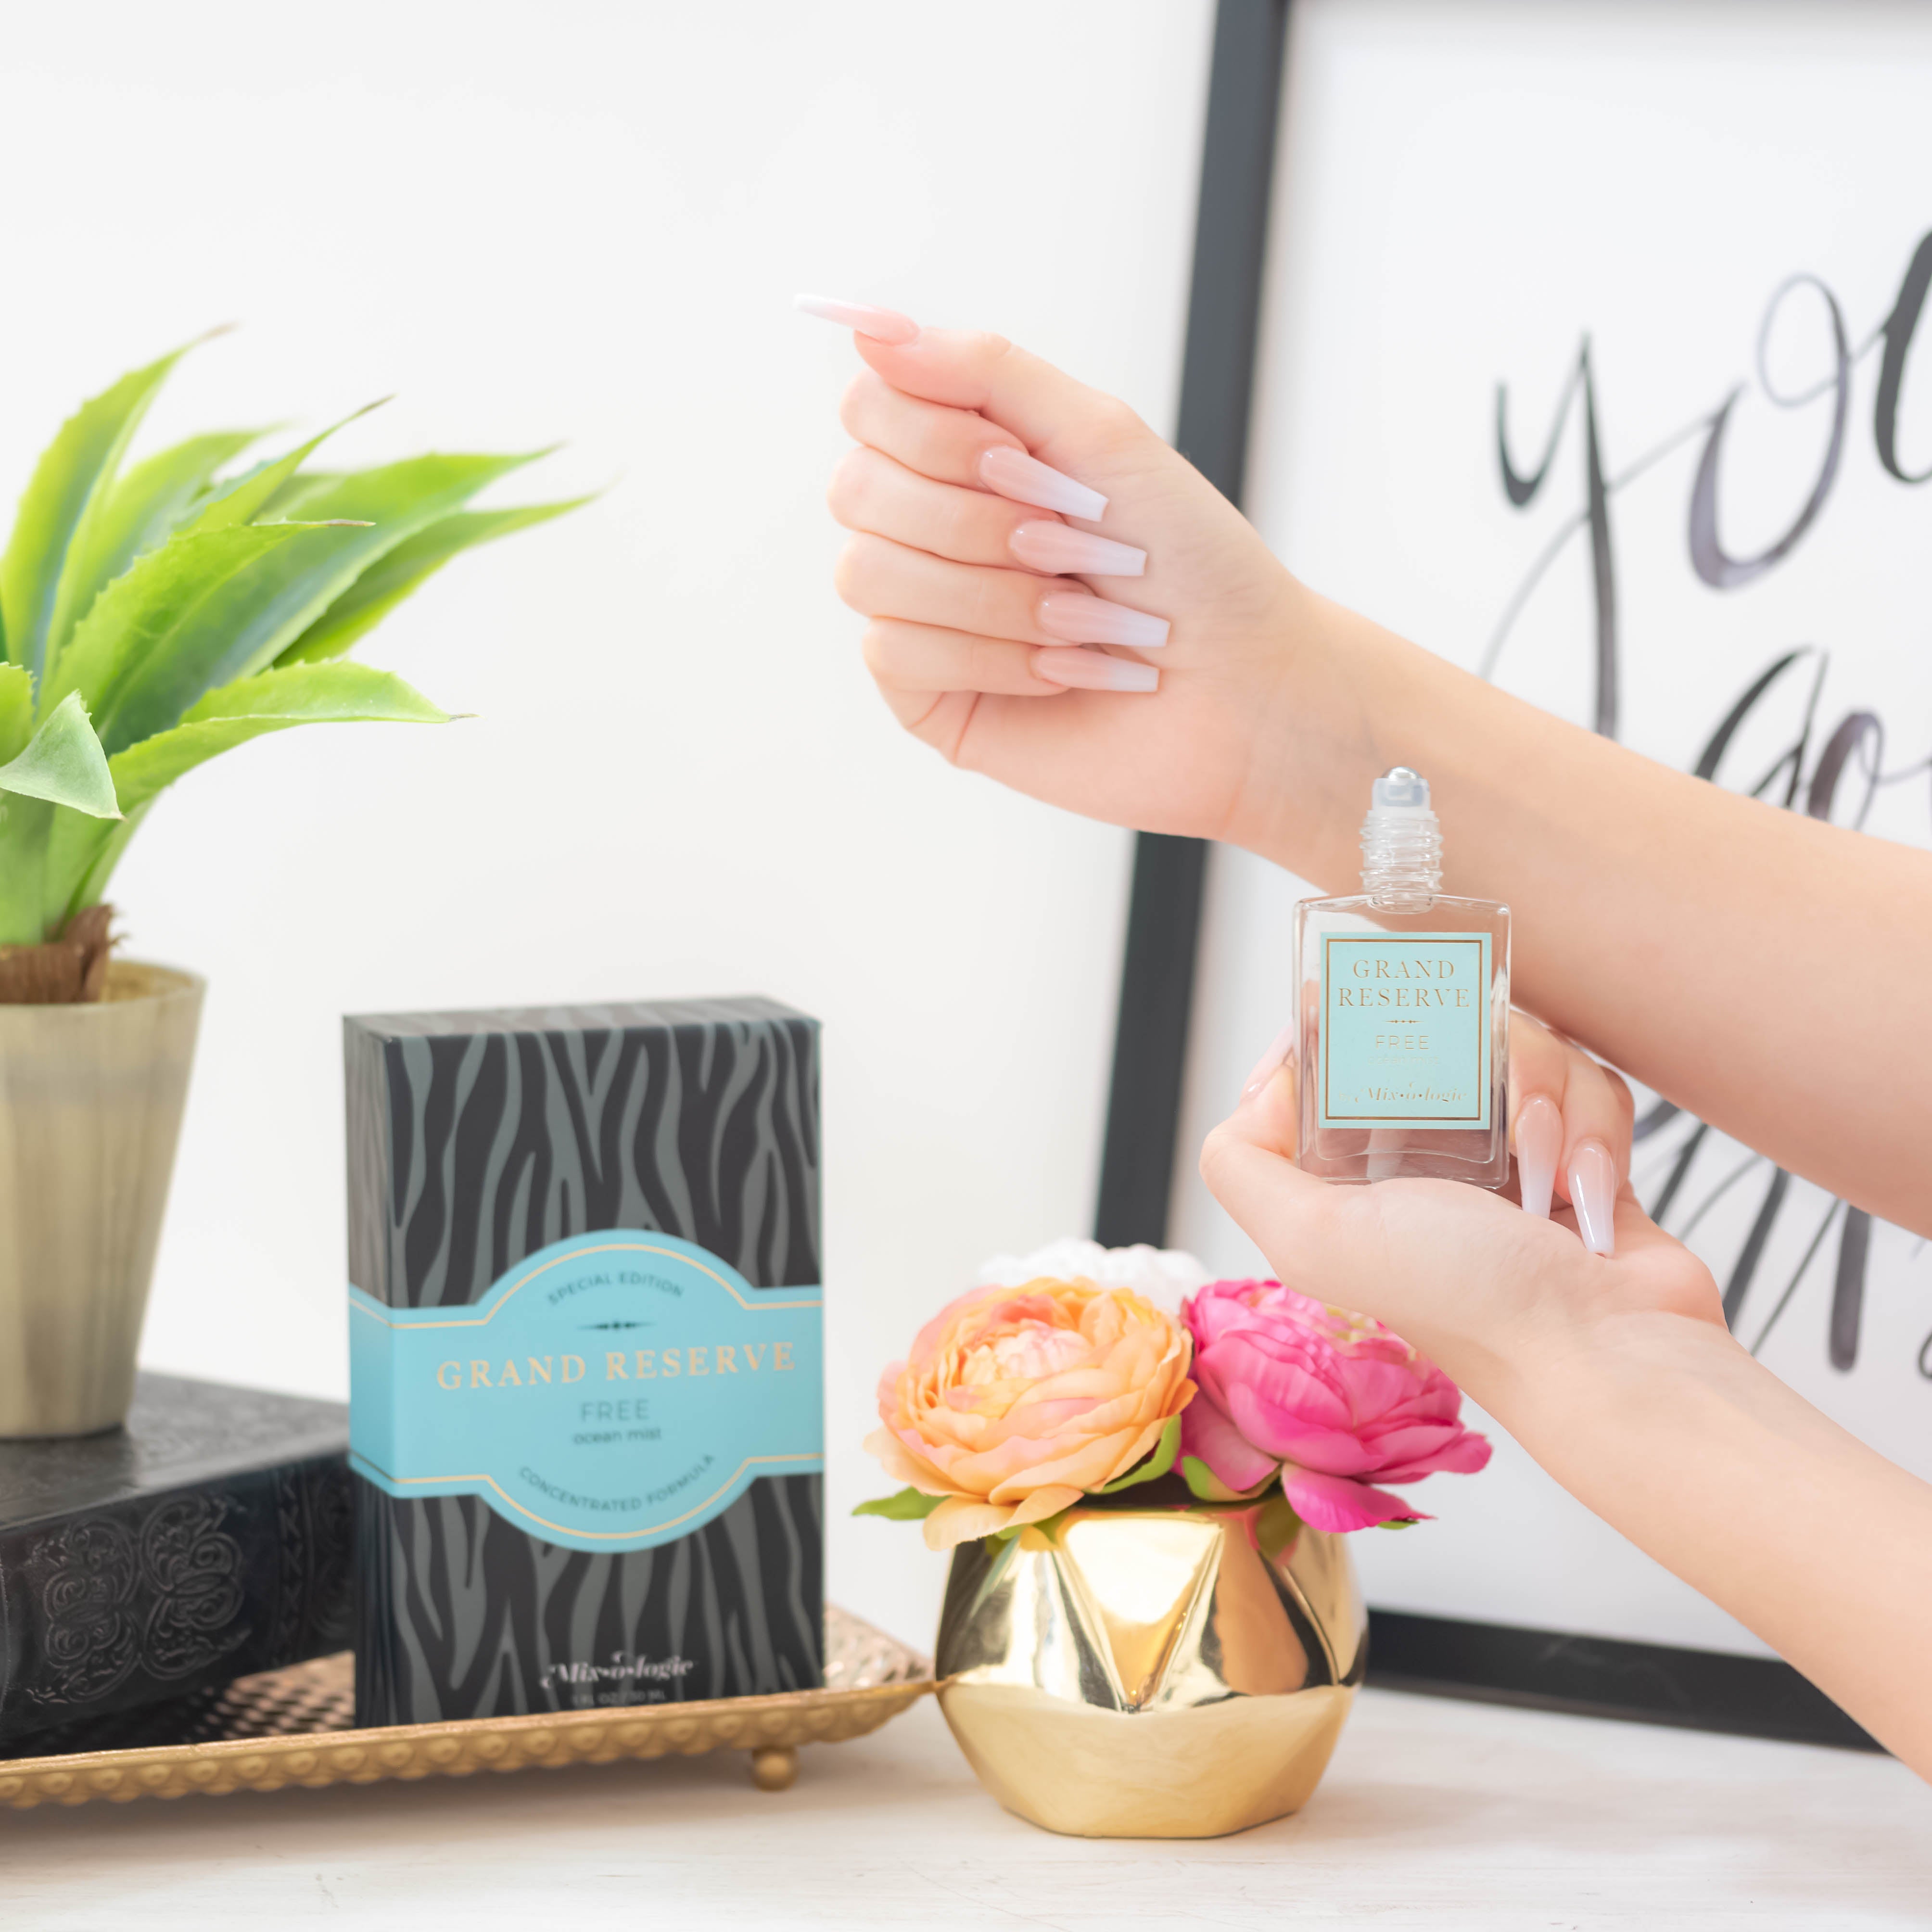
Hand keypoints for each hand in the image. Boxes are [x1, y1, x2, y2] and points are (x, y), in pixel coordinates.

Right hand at [816, 303, 1310, 845]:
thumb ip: (986, 370)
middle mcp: (927, 528)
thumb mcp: (1100, 436)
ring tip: (1081, 616)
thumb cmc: (1191, 566)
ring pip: (868, 573)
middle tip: (1071, 546)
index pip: (870, 407)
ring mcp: (919, 613)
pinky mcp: (924, 695)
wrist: (1242, 688)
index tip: (1023, 459)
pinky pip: (895, 652)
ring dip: (993, 595)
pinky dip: (992, 656)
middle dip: (978, 520)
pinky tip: (1060, 669)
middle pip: (854, 488)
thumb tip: (868, 330)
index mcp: (965, 456)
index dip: (937, 434)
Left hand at [1209, 1018, 1721, 1405]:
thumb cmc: (1469, 1299)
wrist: (1614, 1352)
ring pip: (1519, 1049)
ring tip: (1546, 1168)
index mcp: (1349, 1179)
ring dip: (1544, 1096)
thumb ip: (1242, 1164)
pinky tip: (1589, 1189)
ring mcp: (1506, 1156)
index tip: (1378, 1019)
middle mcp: (1421, 1164)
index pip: (1329, 1065)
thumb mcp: (1315, 1238)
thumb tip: (1265, 1085)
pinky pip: (1587, 1081)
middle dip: (1472, 1053)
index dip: (1347, 1030)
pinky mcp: (1581, 1153)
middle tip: (1494, 1111)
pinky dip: (1594, 1127)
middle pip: (1432, 1035)